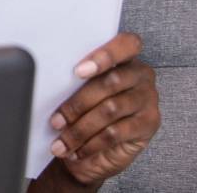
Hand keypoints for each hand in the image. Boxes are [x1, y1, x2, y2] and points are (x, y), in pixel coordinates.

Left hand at [44, 32, 160, 186]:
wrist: (90, 152)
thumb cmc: (82, 114)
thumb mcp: (75, 93)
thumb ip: (72, 80)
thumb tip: (47, 78)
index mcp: (125, 57)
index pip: (126, 44)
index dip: (104, 55)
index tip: (78, 71)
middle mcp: (141, 75)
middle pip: (111, 82)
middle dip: (77, 104)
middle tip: (56, 120)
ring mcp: (148, 99)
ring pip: (110, 109)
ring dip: (80, 129)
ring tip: (61, 142)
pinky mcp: (149, 124)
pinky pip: (116, 132)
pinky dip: (91, 143)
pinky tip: (77, 150)